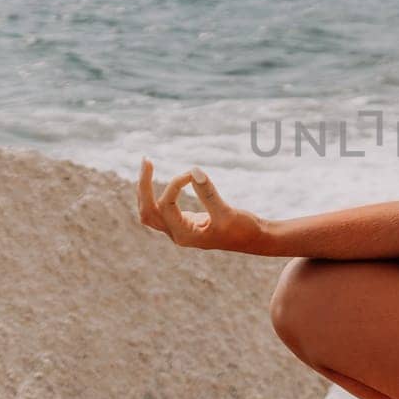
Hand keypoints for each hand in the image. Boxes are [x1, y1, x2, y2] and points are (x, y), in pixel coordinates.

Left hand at [135, 157, 259, 251]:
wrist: (255, 240)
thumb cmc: (243, 229)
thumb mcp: (227, 212)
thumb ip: (209, 193)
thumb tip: (194, 171)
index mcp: (185, 235)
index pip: (166, 206)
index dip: (174, 185)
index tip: (191, 173)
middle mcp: (177, 234)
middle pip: (147, 212)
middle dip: (143, 186)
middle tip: (147, 159)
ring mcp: (179, 229)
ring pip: (150, 211)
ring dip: (145, 189)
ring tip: (148, 164)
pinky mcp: (184, 222)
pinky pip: (160, 208)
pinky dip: (155, 192)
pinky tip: (157, 176)